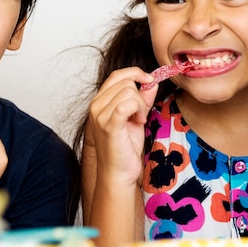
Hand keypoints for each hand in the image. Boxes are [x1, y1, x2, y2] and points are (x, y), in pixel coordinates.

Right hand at [88, 67, 157, 187]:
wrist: (118, 173)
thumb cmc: (124, 148)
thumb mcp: (136, 117)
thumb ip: (142, 99)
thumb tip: (151, 82)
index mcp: (99, 101)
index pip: (117, 75)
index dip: (136, 74)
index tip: (149, 81)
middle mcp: (96, 105)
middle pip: (125, 82)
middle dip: (140, 95)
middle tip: (140, 114)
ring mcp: (100, 115)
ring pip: (129, 91)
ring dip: (140, 106)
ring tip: (138, 121)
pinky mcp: (108, 125)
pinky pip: (127, 104)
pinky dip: (138, 110)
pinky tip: (139, 122)